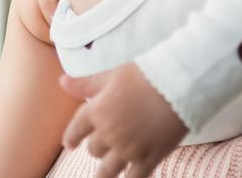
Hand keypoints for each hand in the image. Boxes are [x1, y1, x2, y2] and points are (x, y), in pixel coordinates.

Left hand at [60, 63, 188, 177]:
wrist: (179, 84)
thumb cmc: (145, 75)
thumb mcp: (112, 74)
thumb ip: (85, 83)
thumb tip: (62, 82)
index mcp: (97, 111)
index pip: (76, 130)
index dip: (71, 138)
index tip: (69, 145)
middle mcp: (109, 134)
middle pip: (93, 150)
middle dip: (98, 146)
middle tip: (107, 142)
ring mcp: (128, 150)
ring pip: (106, 171)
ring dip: (106, 169)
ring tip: (109, 169)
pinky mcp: (148, 160)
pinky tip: (130, 175)